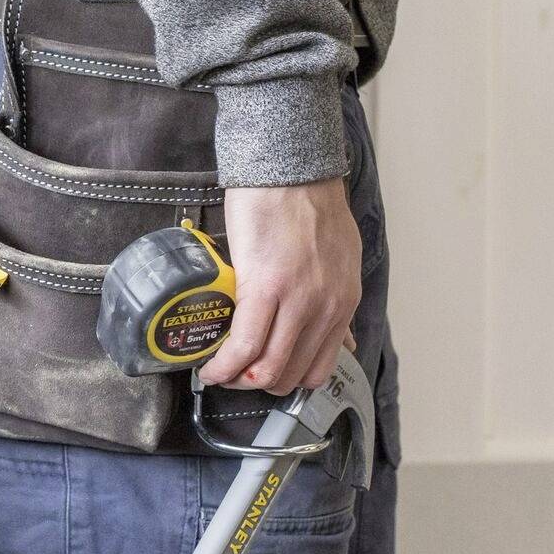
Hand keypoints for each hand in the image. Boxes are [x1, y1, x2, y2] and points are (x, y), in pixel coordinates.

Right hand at [197, 180, 361, 395]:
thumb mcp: (340, 260)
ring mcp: (297, 300)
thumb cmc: (309, 205)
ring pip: (267, 368)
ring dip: (238, 379)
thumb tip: (342, 340)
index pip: (318, 368)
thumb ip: (337, 303)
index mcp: (342, 302)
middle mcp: (324, 307)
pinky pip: (244, 345)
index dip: (285, 381)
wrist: (290, 169)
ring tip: (219, 372)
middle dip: (258, 384)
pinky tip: (211, 366)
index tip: (263, 376)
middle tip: (235, 376)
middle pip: (291, 374)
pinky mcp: (264, 287)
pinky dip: (224, 365)